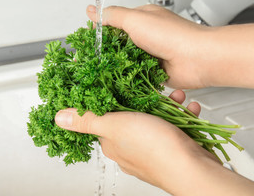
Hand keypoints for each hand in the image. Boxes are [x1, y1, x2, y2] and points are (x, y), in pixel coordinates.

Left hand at [55, 90, 213, 194]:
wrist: (194, 169)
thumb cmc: (155, 149)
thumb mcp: (115, 126)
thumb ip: (88, 120)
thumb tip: (59, 119)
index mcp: (113, 143)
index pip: (103, 119)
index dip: (109, 100)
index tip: (116, 85)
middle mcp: (130, 148)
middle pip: (130, 116)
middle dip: (143, 99)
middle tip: (152, 90)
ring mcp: (152, 149)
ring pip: (154, 119)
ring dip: (166, 105)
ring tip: (174, 98)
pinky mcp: (171, 148)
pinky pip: (173, 126)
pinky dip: (180, 115)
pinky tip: (187, 109)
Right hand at [86, 4, 253, 91]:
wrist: (198, 59)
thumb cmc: (172, 35)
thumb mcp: (135, 19)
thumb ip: (112, 16)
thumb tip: (92, 11)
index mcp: (143, 18)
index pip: (115, 22)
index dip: (100, 32)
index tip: (88, 42)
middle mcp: (147, 36)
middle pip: (120, 44)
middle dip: (107, 52)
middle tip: (93, 61)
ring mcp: (151, 54)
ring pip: (127, 61)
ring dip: (118, 66)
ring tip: (103, 73)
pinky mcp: (156, 71)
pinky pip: (137, 75)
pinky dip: (130, 78)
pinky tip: (121, 81)